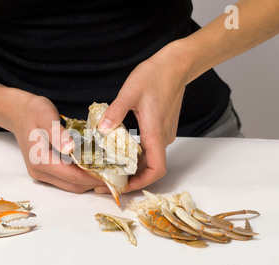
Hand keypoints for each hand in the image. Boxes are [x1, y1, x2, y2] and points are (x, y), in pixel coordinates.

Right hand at [9, 93, 104, 192]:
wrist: (19, 112)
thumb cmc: (33, 111)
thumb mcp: (46, 117)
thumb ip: (58, 134)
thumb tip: (70, 149)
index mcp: (40, 161)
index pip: (72, 177)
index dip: (93, 177)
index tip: (112, 173)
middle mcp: (39, 172)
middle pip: (73, 186)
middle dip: (94, 182)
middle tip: (115, 173)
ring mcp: (41, 174)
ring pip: (70, 186)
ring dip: (88, 181)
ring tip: (107, 171)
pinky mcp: (45, 171)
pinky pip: (66, 180)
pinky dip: (81, 176)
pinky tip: (92, 167)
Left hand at [95, 41, 191, 192]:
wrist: (176, 64)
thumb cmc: (156, 75)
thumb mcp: (130, 92)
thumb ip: (115, 112)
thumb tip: (102, 129)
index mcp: (156, 133)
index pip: (155, 170)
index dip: (141, 183)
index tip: (122, 187)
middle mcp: (162, 137)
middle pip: (150, 169)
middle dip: (130, 179)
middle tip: (107, 181)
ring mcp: (163, 133)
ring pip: (149, 159)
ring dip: (132, 168)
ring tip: (110, 170)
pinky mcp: (161, 128)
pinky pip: (149, 148)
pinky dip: (135, 155)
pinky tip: (119, 151)